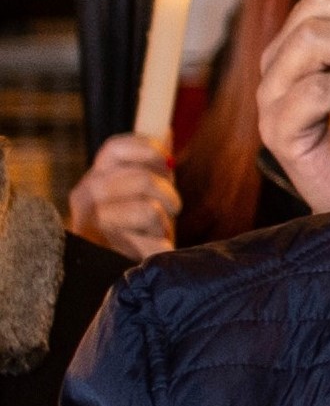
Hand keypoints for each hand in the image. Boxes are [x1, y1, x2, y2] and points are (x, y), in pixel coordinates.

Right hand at [66, 133, 176, 257]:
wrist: (120, 275)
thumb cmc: (136, 230)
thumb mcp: (143, 194)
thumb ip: (152, 165)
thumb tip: (165, 130)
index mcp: (93, 180)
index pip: (115, 148)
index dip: (148, 149)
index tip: (168, 163)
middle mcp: (85, 200)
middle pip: (140, 179)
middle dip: (166, 192)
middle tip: (169, 208)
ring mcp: (92, 228)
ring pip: (147, 210)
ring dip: (163, 222)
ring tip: (155, 232)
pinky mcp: (106, 256)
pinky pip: (153, 244)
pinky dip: (162, 248)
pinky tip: (151, 252)